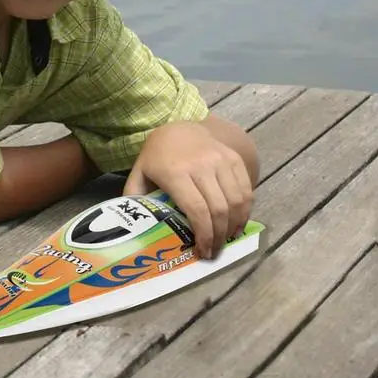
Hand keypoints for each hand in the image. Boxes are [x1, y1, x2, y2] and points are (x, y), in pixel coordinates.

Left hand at [123, 121, 253, 258]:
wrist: (179, 126)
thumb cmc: (158, 156)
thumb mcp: (140, 174)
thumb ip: (135, 198)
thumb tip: (131, 226)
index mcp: (175, 172)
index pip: (196, 210)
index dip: (203, 235)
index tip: (202, 252)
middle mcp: (201, 165)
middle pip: (219, 209)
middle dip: (218, 236)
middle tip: (214, 251)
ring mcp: (220, 160)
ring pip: (236, 201)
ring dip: (234, 226)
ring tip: (225, 240)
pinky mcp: (234, 158)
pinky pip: (246, 190)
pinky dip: (245, 211)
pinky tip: (237, 224)